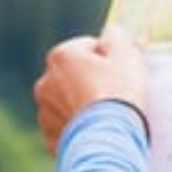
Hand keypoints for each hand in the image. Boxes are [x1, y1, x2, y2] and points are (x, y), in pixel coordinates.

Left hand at [34, 25, 149, 155]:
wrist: (110, 138)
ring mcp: (45, 112)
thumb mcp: (127, 54)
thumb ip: (116, 35)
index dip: (110, 56)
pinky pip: (68, 127)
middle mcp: (45, 82)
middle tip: (118, 91)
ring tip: (109, 114)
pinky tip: (99, 130)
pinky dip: (81, 127)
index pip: (88, 46)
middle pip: (76, 74)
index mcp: (61, 57)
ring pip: (69, 102)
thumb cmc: (120, 92)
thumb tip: (111, 33)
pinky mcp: (51, 137)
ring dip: (85, 104)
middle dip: (93, 79)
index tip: (125, 68)